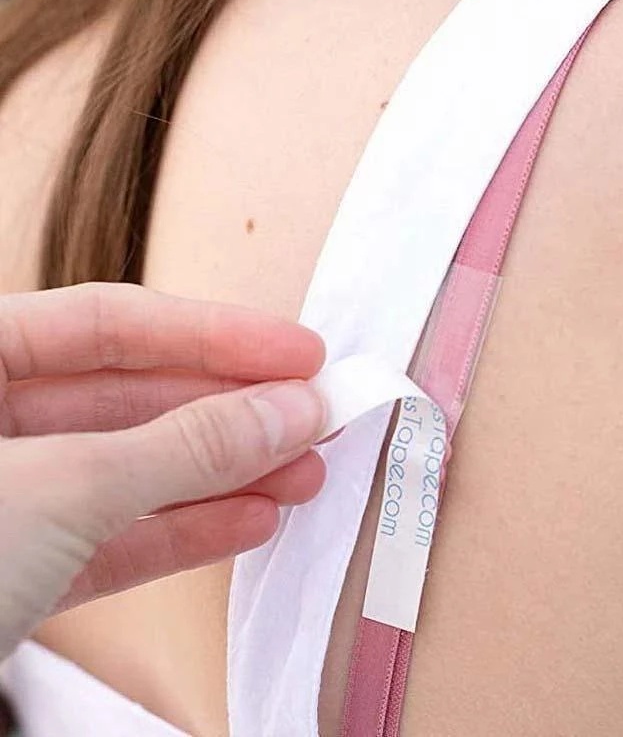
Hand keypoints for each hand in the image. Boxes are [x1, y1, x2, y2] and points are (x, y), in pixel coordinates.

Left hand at [0, 283, 327, 660]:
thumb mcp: (59, 490)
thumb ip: (183, 445)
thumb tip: (290, 408)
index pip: (109, 323)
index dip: (216, 334)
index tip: (296, 352)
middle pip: (129, 398)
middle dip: (231, 411)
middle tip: (314, 417)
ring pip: (127, 472)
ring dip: (222, 474)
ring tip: (302, 474)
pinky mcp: (8, 576)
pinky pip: (108, 539)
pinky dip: (181, 532)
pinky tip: (247, 521)